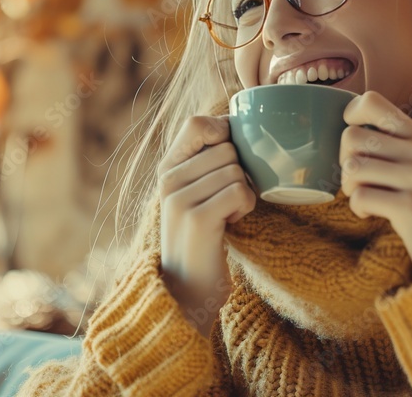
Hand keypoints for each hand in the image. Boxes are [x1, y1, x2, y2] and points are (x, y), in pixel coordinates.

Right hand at [157, 115, 256, 337]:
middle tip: (226, 200)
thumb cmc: (202, 236)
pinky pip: (240, 192)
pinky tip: (228, 223)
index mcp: (167, 167)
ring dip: (243, 194)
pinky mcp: (197, 218)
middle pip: (228, 148)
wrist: (187, 290)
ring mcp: (179, 198)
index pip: (198, 122)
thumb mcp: (195, 192)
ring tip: (225, 214)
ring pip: (237, 170)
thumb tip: (235, 122)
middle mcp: (168, 179)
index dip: (224, 133)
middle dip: (239, 174)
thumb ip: (207, 160)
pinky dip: (244, 208)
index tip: (229, 160)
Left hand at [340, 90, 411, 276]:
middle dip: (344, 163)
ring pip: (352, 167)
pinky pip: (360, 197)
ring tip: (366, 199)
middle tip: (359, 182)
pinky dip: (358, 209)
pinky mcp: (411, 207)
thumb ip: (393, 144)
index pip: (372, 100)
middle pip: (351, 137)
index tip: (356, 143)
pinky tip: (372, 215)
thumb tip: (347, 129)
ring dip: (349, 188)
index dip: (350, 116)